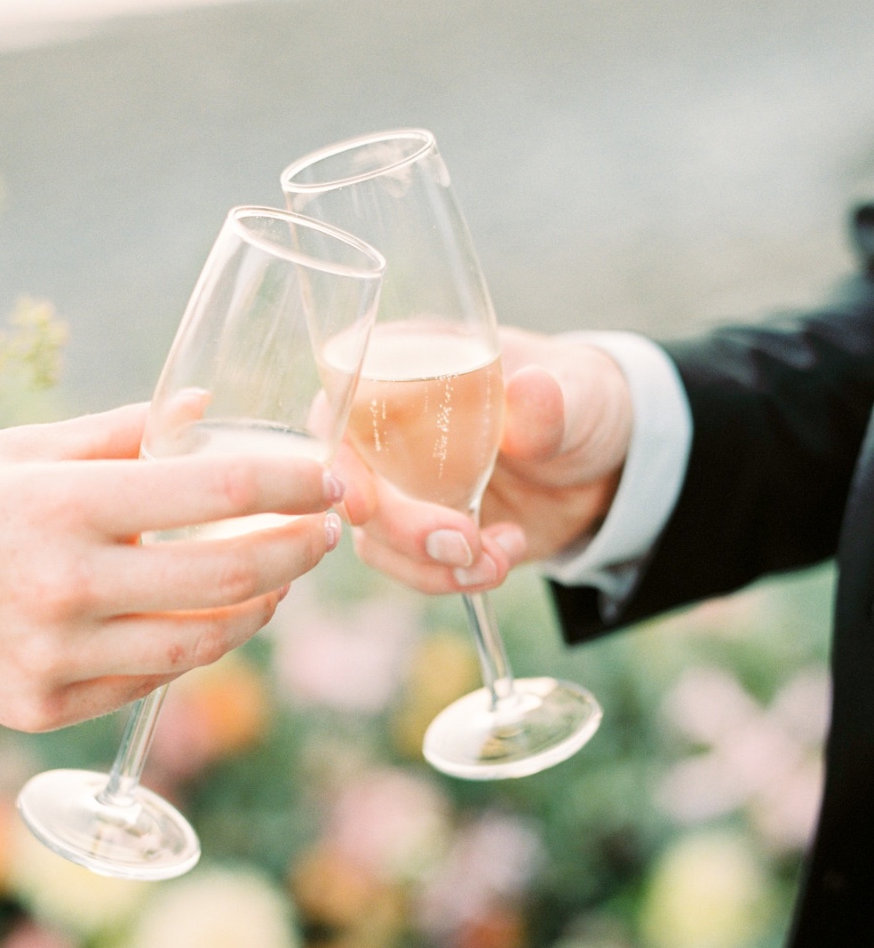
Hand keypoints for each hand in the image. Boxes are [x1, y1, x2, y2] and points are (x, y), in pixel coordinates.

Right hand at [0, 404, 342, 734]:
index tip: (333, 476)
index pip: (217, 488)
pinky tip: (210, 619)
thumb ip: (119, 435)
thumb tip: (206, 413)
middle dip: (298, 552)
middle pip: (229, 576)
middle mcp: (65, 586)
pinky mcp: (44, 706)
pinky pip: (148, 679)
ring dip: (258, 608)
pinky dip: (194, 647)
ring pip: (201, 642)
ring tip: (277, 578)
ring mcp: (55, 656)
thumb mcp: (14, 449)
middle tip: (327, 532)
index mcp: (61, 504)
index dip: (293, 482)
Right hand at [333, 329, 631, 593]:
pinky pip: (415, 567)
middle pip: (355, 487)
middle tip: (463, 545)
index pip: (342, 407)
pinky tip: (506, 554)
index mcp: (413, 371)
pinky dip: (455, 577)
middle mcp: (395, 432)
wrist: (610, 465)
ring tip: (496, 561)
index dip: (338, 457)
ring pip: (377, 540)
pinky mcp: (431, 533)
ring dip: (430, 566)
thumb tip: (530, 390)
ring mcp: (409, 488)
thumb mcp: (581, 396)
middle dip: (401, 530)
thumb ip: (553, 403)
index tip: (360, 503)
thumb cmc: (585, 402)